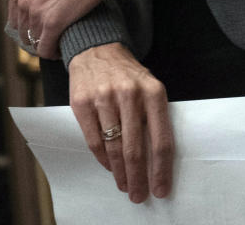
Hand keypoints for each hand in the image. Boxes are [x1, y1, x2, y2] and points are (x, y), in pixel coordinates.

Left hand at [0, 0, 125, 57]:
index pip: (15, 12)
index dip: (29, 18)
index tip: (44, 19)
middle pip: (23, 28)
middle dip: (36, 31)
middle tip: (54, 30)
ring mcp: (37, 10)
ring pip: (34, 39)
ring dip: (46, 41)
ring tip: (60, 39)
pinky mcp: (54, 22)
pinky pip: (46, 48)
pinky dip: (52, 52)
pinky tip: (62, 49)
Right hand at [69, 42, 173, 201]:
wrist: (98, 49)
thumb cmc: (128, 75)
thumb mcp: (149, 86)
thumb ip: (154, 116)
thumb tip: (158, 158)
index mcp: (153, 91)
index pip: (161, 139)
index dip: (161, 169)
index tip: (161, 189)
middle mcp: (130, 94)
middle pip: (136, 149)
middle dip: (138, 178)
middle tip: (139, 195)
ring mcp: (104, 98)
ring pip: (114, 148)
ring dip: (120, 173)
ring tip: (124, 185)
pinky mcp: (83, 103)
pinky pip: (94, 142)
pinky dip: (103, 159)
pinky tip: (109, 167)